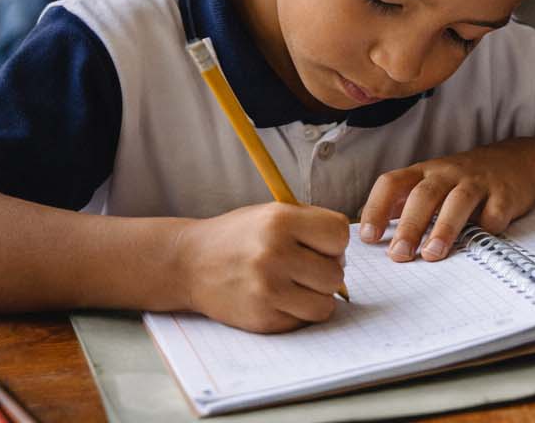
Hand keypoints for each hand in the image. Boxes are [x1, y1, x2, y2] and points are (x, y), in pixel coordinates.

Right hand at [175, 202, 348, 332]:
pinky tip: (279, 298)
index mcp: (280, 221)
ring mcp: (266, 290)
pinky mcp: (261, 319)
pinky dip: (297, 312)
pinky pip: (303, 321)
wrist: (190, 263)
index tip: (319, 244)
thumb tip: (345, 258)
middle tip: (306, 267)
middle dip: (326, 271)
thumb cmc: (240, 236)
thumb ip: (311, 228)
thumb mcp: (273, 214)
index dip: (334, 242)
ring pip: (325, 304)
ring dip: (316, 296)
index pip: (339, 235)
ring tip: (296, 284)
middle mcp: (273, 254)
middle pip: (335, 274)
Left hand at [358, 140, 534, 262]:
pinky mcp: (505, 194)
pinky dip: (486, 228)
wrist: (517, 160)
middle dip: (409, 225)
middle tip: (399, 255)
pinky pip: (494, 213)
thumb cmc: (463, 180)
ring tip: (432, 254)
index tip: (368, 237)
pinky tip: (481, 240)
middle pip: (424, 195)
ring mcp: (478, 182)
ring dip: (443, 228)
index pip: (392, 183)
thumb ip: (405, 205)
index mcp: (424, 172)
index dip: (377, 208)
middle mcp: (448, 173)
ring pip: (458, 201)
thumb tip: (370, 236)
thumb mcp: (432, 183)